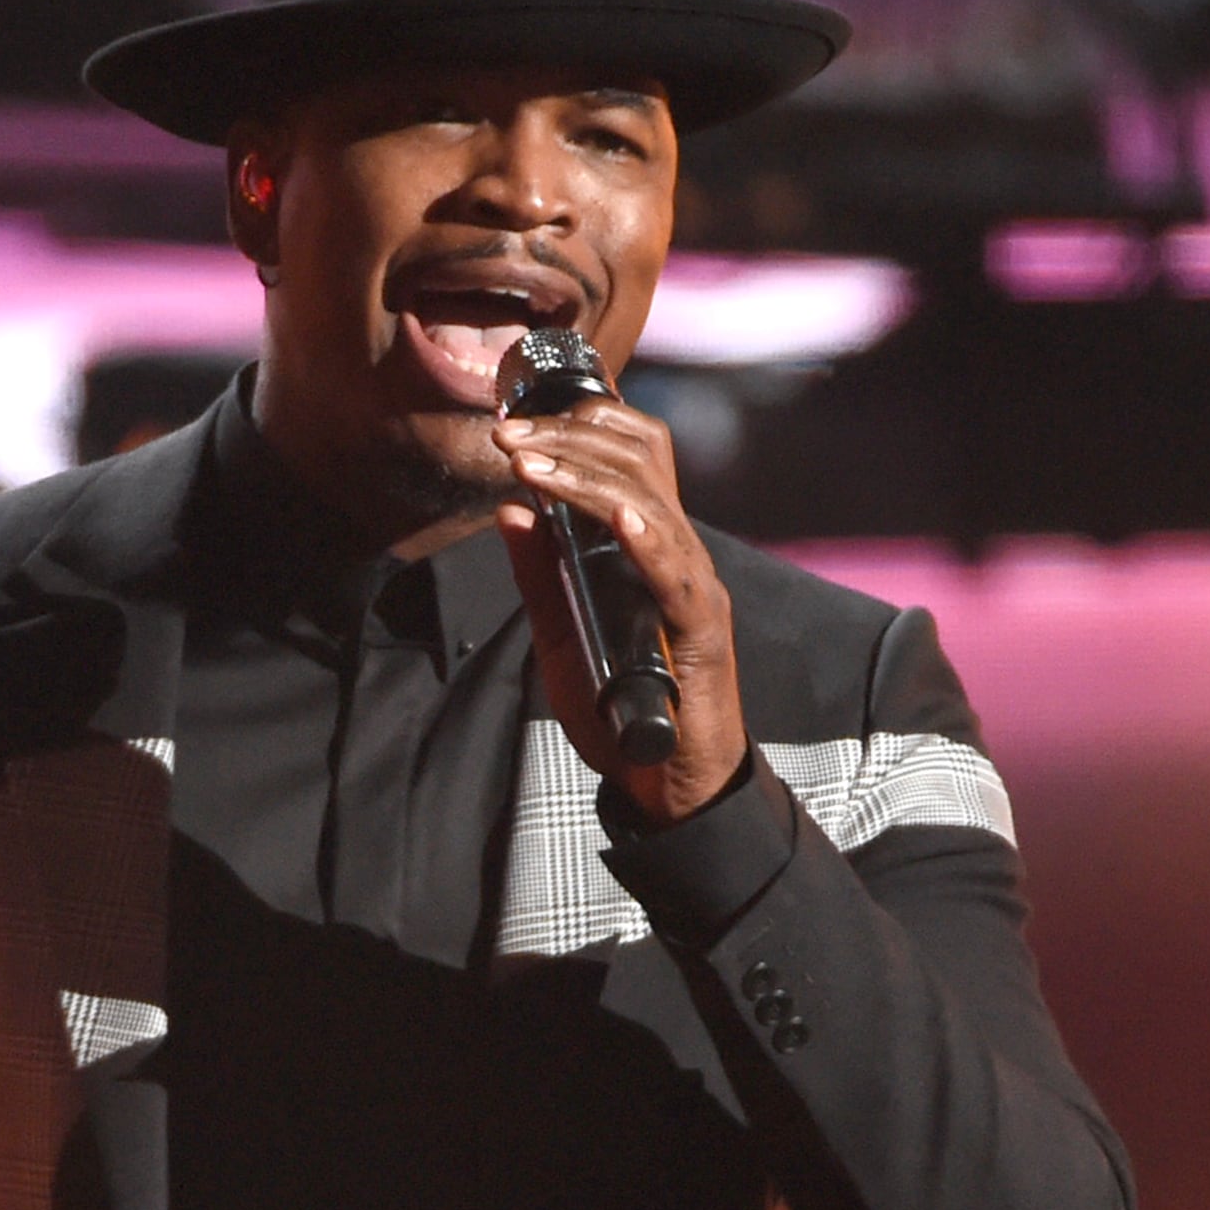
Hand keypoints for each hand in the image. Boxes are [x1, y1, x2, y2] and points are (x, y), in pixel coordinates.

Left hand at [491, 392, 748, 822]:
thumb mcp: (562, 633)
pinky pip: (677, 573)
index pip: (631, 454)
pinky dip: (647, 539)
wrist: (672, 786)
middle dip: (568, 436)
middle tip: (507, 436)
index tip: (513, 423)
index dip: (579, 423)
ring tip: (529, 463)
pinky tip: (616, 514)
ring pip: (651, 502)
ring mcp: (693, 586)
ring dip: (585, 475)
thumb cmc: (623, 710)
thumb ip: (541, 574)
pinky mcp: (702, 629)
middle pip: (641, 458)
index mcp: (648, 545)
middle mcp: (677, 552)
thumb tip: (510, 510)